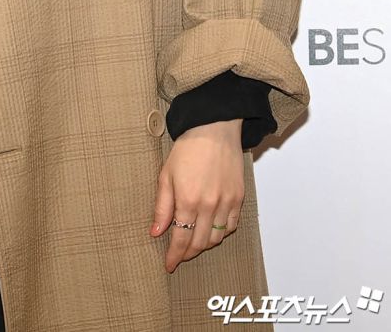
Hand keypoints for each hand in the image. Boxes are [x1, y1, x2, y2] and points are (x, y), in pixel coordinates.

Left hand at [149, 118, 244, 271]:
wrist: (214, 129)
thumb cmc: (187, 149)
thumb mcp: (166, 175)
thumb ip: (162, 207)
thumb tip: (156, 232)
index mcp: (188, 200)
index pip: (180, 239)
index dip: (174, 256)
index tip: (169, 265)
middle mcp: (209, 205)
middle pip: (199, 243)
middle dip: (187, 253)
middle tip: (179, 255)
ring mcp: (226, 203)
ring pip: (216, 239)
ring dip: (204, 245)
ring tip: (194, 243)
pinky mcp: (238, 198)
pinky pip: (231, 227)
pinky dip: (222, 234)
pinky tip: (212, 230)